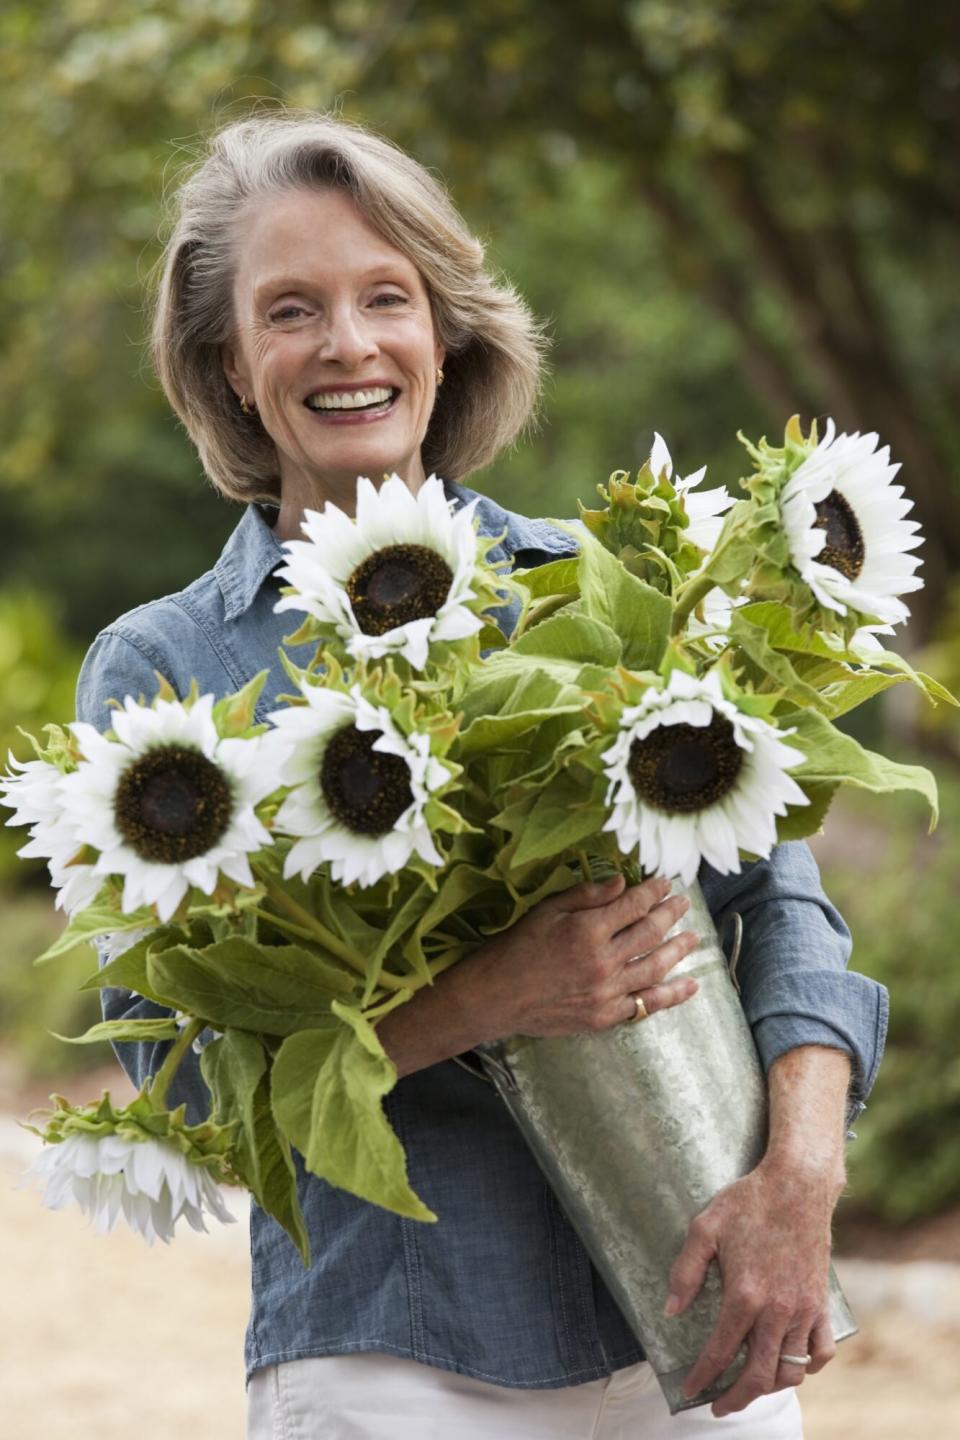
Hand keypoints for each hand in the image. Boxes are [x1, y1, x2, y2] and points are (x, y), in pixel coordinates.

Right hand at [463, 871, 699, 1042]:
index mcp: (588, 930)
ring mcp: (607, 992)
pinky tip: (690, 986)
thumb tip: (623, 883)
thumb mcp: (547, 910)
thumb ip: (587, 896)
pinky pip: (647, 1004)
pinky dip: (672, 995)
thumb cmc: (517, 947)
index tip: (664, 883)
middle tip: (683, 904)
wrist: (496, 995)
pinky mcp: (605, 1016)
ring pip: (655, 967)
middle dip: (670, 915)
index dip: (652, 891)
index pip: (633, 905)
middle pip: (650, 934)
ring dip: (678, 950)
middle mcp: (603, 961)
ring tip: (693, 938)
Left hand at [666, 1160, 840, 1416]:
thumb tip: (671, 1311)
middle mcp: (777, 1310)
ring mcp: (803, 1309)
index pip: (720, 1352)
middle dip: (736, 1398)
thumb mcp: (704, 1228)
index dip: (702, 1377)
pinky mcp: (821, 1303)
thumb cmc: (748, 1203)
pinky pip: (822, 1351)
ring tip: (750, 1386)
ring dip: (769, 1386)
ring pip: (790, 1369)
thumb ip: (685, 1271)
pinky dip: (808, 1366)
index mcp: (745, 1294)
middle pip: (758, 1375)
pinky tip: (791, 1364)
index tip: (689, 1390)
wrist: (798, 1185)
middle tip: (718, 1406)